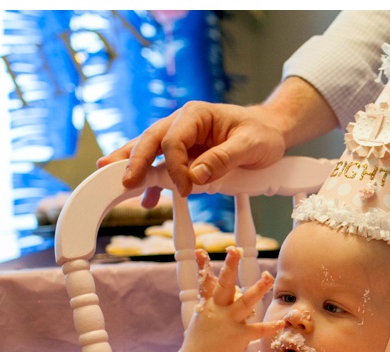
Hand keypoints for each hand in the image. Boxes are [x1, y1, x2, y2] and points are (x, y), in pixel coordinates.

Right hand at [98, 102, 286, 205]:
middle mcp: (184, 122)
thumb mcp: (250, 146)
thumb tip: (195, 176)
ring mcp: (182, 137)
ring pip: (150, 150)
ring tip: (118, 184)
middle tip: (123, 181)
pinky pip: (163, 164)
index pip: (173, 140)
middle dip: (135, 161)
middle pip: (151, 140)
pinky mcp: (186, 152)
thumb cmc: (263, 134)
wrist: (271, 131)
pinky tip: (147, 199)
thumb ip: (223, 158)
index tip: (185, 190)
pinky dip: (153, 180)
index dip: (174, 167)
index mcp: (197, 114)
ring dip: (134, 167)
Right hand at [179, 247, 283, 351]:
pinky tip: (281, 322)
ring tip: (268, 277)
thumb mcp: (203, 317)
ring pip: (244, 302)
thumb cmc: (202, 339)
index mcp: (208, 305)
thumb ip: (214, 302)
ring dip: (258, 289)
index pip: (206, 282)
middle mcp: (217, 310)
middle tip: (235, 251)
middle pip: (224, 285)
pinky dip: (270, 326)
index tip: (202, 250)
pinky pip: (257, 330)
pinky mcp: (239, 337)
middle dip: (230, 267)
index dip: (204, 266)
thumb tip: (225, 287)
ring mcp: (228, 323)